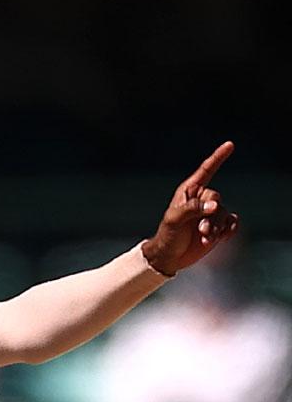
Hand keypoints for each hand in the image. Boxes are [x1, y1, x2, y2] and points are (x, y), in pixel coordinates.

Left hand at [141, 141, 239, 275]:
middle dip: (211, 216)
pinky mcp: (218, 226)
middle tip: (201, 231)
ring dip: (216, 227)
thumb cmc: (168, 235)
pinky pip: (232, 222)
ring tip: (205, 238)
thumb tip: (215, 206)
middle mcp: (201, 199)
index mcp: (189, 191)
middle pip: (217, 198)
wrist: (171, 256)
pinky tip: (221, 238)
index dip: (218, 157)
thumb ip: (193, 209)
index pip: (206, 171)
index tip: (230, 145)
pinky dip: (228, 230)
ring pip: (224, 213)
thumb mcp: (174, 220)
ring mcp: (210, 213)